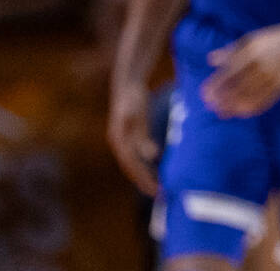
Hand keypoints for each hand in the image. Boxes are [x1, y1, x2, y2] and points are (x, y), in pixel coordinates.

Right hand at [107, 79, 159, 195]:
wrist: (127, 83)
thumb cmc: (134, 98)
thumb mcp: (139, 116)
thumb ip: (143, 136)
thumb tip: (152, 156)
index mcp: (120, 141)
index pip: (133, 166)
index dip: (144, 179)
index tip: (156, 190)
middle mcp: (119, 143)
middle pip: (131, 168)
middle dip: (144, 182)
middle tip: (160, 195)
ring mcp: (122, 139)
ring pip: (133, 163)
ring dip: (143, 175)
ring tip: (157, 187)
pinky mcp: (128, 135)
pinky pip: (135, 155)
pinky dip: (144, 164)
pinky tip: (155, 168)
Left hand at [201, 24, 279, 117]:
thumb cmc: (271, 39)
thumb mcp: (250, 40)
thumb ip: (230, 51)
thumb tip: (210, 60)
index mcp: (250, 53)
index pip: (227, 73)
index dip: (215, 86)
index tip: (205, 94)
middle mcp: (260, 65)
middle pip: (237, 88)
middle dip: (222, 100)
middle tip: (212, 108)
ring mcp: (272, 76)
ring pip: (250, 96)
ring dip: (234, 107)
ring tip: (223, 113)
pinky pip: (265, 100)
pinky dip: (252, 108)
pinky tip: (242, 112)